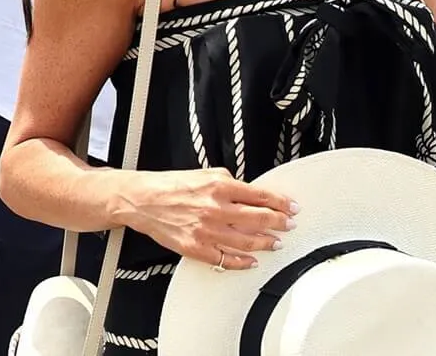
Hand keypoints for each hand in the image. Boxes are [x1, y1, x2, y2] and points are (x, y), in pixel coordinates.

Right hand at [115, 167, 296, 270]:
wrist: (143, 200)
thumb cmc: (173, 185)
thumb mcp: (209, 173)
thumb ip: (233, 183)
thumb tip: (253, 193)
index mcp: (221, 187)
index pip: (261, 196)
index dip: (281, 203)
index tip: (292, 207)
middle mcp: (215, 209)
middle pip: (258, 219)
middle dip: (279, 223)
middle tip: (290, 225)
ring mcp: (205, 231)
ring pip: (245, 241)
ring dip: (265, 243)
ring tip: (276, 243)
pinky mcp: (194, 248)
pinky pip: (223, 259)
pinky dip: (241, 262)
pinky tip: (252, 261)